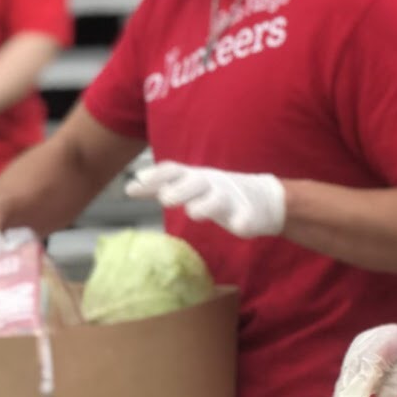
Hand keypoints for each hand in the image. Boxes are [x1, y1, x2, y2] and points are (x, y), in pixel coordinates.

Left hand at [128, 162, 286, 238]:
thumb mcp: (191, 184)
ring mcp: (232, 199)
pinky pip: (245, 218)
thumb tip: (131, 187)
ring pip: (217, 200)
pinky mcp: (250, 216)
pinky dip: (241, 221)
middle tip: (165, 199)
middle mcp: (212, 184)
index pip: (174, 170)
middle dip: (180, 190)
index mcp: (196, 176)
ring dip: (205, 205)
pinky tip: (238, 226)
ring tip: (194, 213)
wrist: (265, 199)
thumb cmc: (218, 192)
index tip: (137, 183)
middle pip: (195, 183)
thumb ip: (163, 186)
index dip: (156, 176)